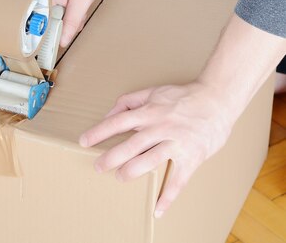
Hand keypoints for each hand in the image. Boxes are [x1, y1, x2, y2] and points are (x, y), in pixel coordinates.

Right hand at [39, 0, 100, 46]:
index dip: (51, 38)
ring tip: (74, 3)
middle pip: (46, 23)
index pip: (42, 29)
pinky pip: (49, 6)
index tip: (57, 44)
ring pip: (49, 15)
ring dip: (63, 15)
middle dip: (62, 24)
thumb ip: (73, 21)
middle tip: (76, 13)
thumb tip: (63, 41)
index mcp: (45, 0)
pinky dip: (61, 7)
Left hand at [79, 82, 237, 217]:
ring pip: (149, 161)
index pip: (118, 122)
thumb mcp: (153, 91)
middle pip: (130, 145)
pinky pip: (178, 181)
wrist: (217, 99)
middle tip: (98, 166)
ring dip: (131, 171)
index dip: (99, 132)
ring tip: (119, 177)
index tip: (84, 141)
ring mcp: (176, 144)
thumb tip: (109, 114)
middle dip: (111, 157)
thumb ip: (129, 101)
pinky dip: (167, 197)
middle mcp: (160, 128)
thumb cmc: (183, 96)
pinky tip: (158, 210)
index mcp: (149, 112)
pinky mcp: (191, 158)